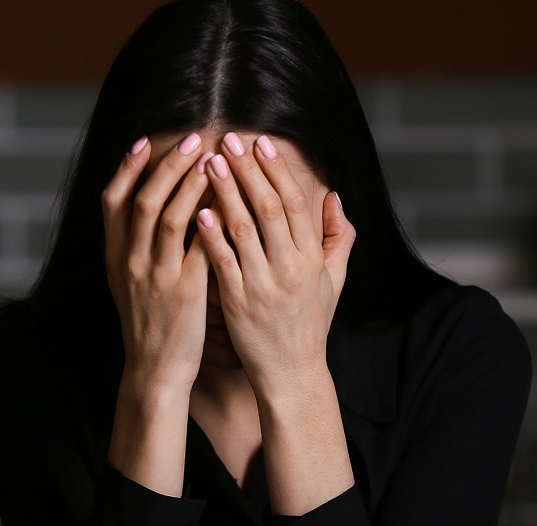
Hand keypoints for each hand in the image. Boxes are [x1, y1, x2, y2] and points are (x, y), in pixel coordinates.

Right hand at [102, 132, 212, 392]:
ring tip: (213, 160)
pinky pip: (200, 246)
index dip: (127, 167)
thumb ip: (131, 247)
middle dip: (168, 165)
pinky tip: (229, 202)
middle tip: (192, 140)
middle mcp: (130, 262)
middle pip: (143, 199)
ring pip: (169, 217)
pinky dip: (213, 220)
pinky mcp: (184, 292)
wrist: (154, 369)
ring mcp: (155, 277)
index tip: (146, 142)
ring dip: (191, 184)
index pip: (112, 200)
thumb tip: (144, 208)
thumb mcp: (128, 284)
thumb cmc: (147, 324)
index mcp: (114, 257)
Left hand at [196, 133, 354, 397]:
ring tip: (208, 163)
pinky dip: (211, 235)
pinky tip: (199, 211)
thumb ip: (337, 239)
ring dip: (225, 191)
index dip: (277, 170)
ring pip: (243, 228)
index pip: (295, 203)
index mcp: (313, 258)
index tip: (261, 143)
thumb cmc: (309, 325)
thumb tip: (334, 198)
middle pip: (268, 207)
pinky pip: (223, 262)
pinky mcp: (238, 303)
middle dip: (247, 170)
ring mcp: (263, 284)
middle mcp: (290, 267)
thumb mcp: (333, 282)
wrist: (292, 373)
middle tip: (228, 141)